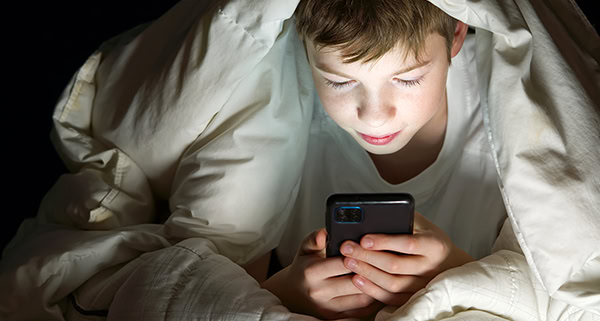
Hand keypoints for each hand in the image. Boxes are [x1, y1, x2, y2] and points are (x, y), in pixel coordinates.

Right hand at [261, 228, 382, 319]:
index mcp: (312, 272)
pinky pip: (361, 311)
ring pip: (361, 298)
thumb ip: (315, 238)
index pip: (342, 263)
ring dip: (376, 287)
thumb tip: (325, 232)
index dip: (359, 255)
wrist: (292, 294)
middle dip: (371, 271)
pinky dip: (373, 300)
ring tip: (384, 275)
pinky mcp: (335, 318)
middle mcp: (319, 292)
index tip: (370, 248)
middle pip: (355, 282)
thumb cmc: (303, 269)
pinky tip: (379, 289)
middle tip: (384, 261)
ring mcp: (328, 307)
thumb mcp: (305, 249)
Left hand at [340, 212, 473, 305]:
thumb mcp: (419, 222)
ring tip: (349, 262)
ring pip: (392, 284)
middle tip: (348, 248)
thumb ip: (400, 218)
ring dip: (367, 273)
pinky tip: (357, 279)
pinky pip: (391, 298)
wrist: (445, 260)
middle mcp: (430, 267)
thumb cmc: (426, 236)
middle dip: (367, 257)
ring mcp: (423, 284)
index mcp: (434, 244)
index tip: (364, 239)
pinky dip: (372, 290)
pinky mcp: (414, 296)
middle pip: (395, 265)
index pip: (407, 244)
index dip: (384, 242)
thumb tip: (370, 216)